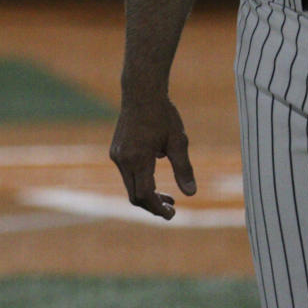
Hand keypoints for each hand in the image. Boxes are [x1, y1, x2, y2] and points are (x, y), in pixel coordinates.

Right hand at [109, 94, 196, 219]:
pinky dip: (140, 180)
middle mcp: (123, 160)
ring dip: (147, 193)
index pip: (145, 195)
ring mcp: (117, 155)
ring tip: (167, 196)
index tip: (172, 215)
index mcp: (139, 159)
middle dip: (153, 205)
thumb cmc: (163, 114)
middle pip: (135, 195)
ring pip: (130, 185)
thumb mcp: (178, 141)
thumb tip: (192, 193)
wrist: (141, 92)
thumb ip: (184, 168)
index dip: (158, 208)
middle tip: (172, 207)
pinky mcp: (116, 151)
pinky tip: (155, 170)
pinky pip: (127, 173)